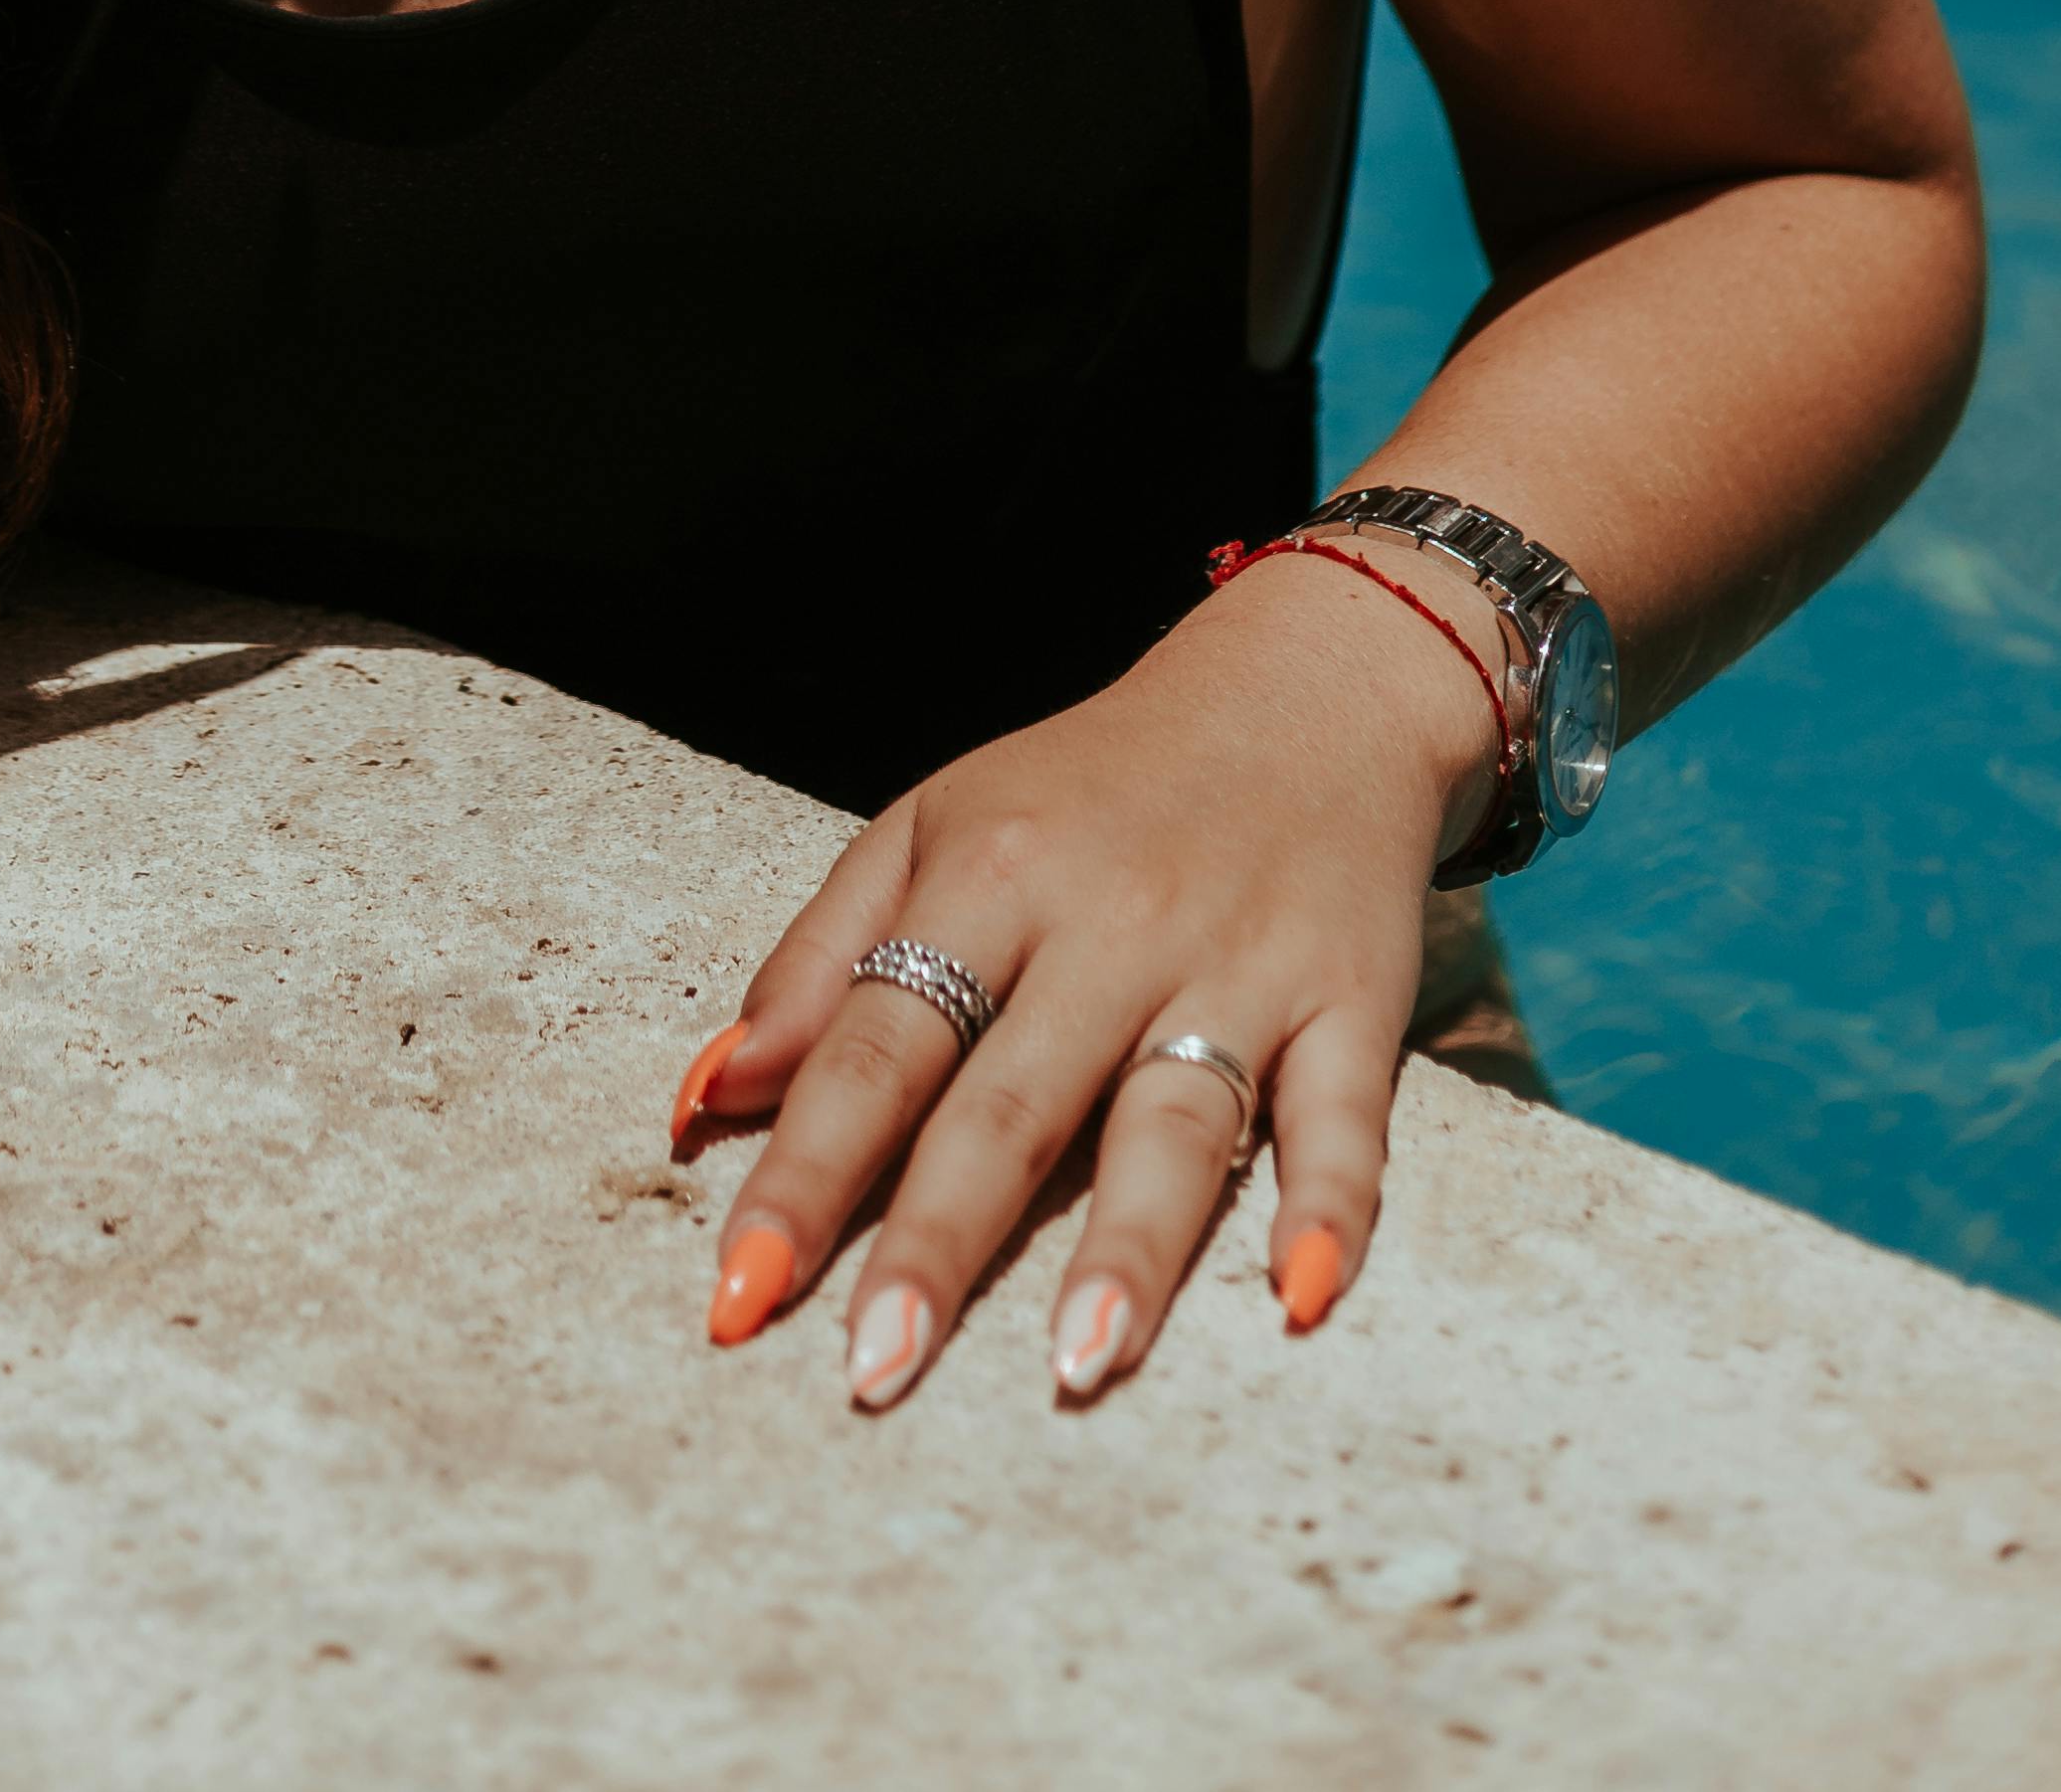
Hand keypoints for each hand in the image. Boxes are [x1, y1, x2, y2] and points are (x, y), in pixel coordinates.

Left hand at [664, 557, 1499, 1410]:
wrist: (1302, 689)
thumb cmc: (1088, 787)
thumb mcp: (934, 827)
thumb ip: (821, 960)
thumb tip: (708, 1095)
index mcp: (989, 876)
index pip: (877, 1047)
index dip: (804, 1172)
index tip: (742, 1294)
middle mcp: (1108, 926)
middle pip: (1009, 1103)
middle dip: (938, 1240)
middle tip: (877, 1371)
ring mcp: (1235, 966)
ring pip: (1171, 1121)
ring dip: (1127, 1244)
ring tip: (1078, 1364)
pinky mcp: (1351, 1000)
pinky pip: (1344, 1115)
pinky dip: (1330, 1205)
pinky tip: (1301, 1296)